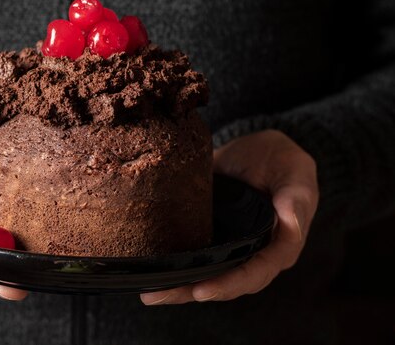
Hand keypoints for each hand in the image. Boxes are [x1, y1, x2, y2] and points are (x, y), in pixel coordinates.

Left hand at [140, 129, 318, 304]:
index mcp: (278, 248)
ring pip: (204, 274)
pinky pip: (193, 257)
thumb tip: (292, 225)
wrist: (261, 150)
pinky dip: (173, 265)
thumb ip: (295, 200)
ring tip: (148, 293)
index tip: (202, 290)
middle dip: (190, 291)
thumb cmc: (285, 164)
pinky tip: (149, 272)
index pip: (254, 274)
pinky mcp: (211, 237)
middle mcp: (253, 255)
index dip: (228, 284)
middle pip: (223, 282)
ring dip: (176, 286)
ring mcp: (230, 248)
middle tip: (158, 295)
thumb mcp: (296, 175)